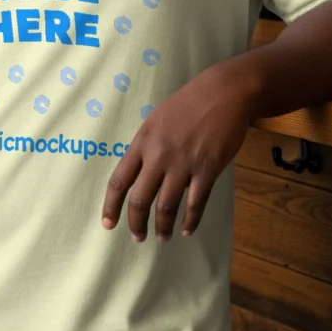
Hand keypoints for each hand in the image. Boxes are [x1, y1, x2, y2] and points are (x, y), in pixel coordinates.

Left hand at [101, 61, 255, 241]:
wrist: (223, 93)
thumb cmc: (188, 103)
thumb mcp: (156, 119)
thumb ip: (146, 146)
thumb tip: (140, 171)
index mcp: (142, 142)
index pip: (119, 180)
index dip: (111, 206)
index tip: (108, 224)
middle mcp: (158, 156)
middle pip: (140, 200)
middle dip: (136, 224)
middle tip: (138, 238)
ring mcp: (183, 164)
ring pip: (166, 207)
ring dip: (163, 227)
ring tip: (163, 237)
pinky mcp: (206, 170)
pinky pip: (195, 203)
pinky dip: (190, 221)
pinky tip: (187, 230)